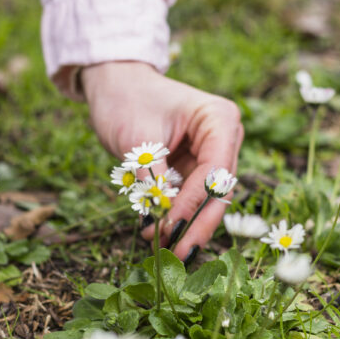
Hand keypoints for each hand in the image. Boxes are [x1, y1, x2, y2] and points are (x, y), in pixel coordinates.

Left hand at [81, 61, 243, 258]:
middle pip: (218, 191)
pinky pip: (191, 198)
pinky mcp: (196, 166)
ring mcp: (213, 152)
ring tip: (161, 250)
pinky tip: (158, 235)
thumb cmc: (126, 100)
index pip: (215, 171)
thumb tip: (159, 222)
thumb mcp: (138, 141)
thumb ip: (153, 181)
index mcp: (220, 120)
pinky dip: (176, 216)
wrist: (114, 83)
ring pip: (207, 201)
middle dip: (196, 225)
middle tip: (177, 255)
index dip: (194, 203)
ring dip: (185, 226)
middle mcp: (225, 137)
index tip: (170, 227)